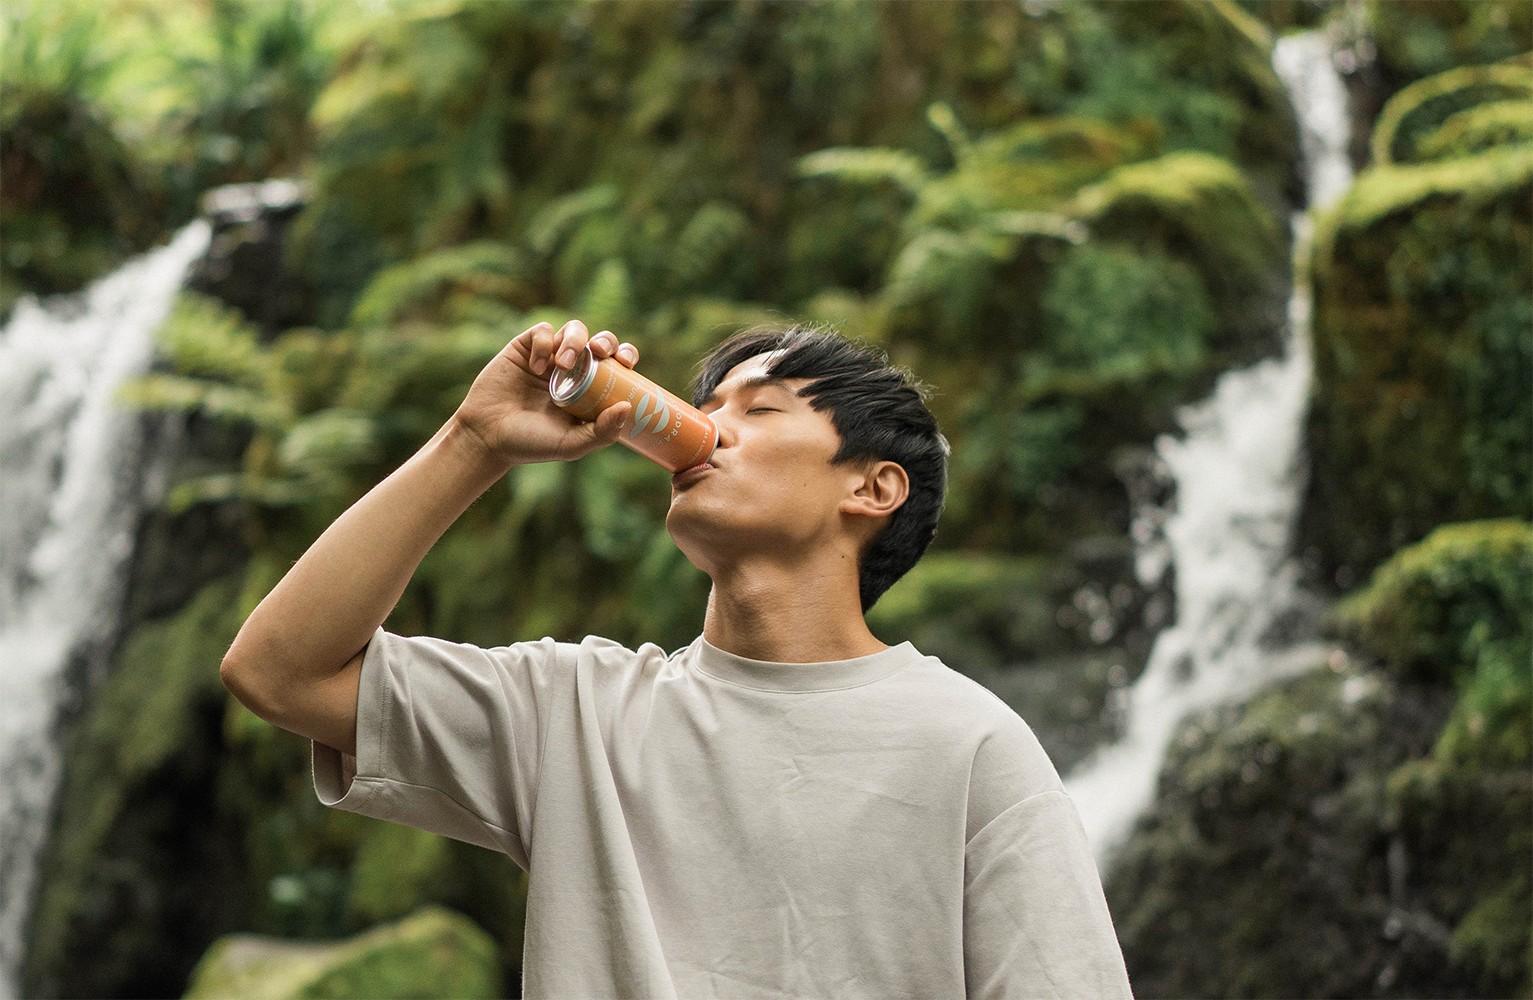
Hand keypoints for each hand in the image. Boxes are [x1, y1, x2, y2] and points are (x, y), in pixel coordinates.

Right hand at [450, 320, 641, 467]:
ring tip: (562, 364)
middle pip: (600, 342)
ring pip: (574, 329)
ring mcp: (549, 358)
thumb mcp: (571, 444)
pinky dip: (543, 343)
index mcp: (590, 390)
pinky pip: (542, 331)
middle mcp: (573, 371)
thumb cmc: (531, 444)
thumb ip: (601, 432)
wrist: (487, 436)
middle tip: (600, 352)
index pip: (617, 365)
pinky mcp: (525, 348)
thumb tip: (626, 407)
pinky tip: (536, 366)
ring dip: (575, 341)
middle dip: (606, 341)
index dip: (626, 356)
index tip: (627, 363)